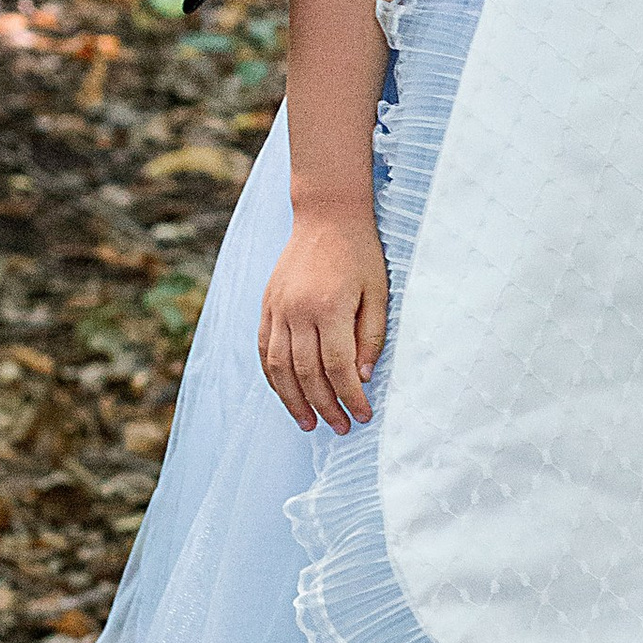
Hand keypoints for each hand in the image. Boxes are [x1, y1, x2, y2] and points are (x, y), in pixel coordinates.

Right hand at [260, 208, 389, 431]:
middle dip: (325, 407)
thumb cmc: (360, 253)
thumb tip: (362, 377)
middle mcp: (298, 311)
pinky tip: (287, 394)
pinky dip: (274, 377)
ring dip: (294, 401)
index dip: (350, 397)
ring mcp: (277, 308)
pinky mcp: (267, 305)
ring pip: (279, 367)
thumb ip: (371, 336)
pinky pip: (263, 350)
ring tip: (309, 423)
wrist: (326, 214)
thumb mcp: (379, 292)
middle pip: (307, 374)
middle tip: (340, 428)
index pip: (338, 367)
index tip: (363, 416)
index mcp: (330, 307)